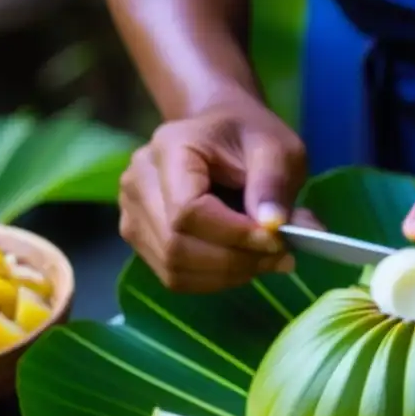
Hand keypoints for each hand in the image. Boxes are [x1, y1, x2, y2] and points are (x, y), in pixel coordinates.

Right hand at [118, 92, 322, 292]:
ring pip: (174, 268)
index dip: (234, 235)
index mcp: (170, 148)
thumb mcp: (276, 147)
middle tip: (281, 256)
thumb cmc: (249, 137)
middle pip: (177, 246)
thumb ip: (275, 182)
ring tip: (266, 260)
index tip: (276, 240)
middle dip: (235, 261)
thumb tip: (273, 225)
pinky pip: (174, 276)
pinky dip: (214, 280)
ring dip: (228, 275)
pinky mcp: (141, 238)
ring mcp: (133, 212)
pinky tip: (242, 264)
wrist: (221, 135)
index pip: (188, 210)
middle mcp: (138, 181)